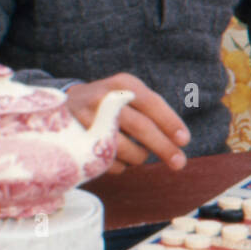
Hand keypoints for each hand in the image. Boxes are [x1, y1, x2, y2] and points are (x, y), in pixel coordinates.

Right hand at [65, 74, 190, 172]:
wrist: (65, 106)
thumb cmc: (110, 103)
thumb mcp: (128, 95)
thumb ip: (152, 111)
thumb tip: (179, 140)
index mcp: (122, 84)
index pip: (151, 102)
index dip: (170, 122)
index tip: (184, 140)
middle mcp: (103, 99)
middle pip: (140, 126)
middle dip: (163, 147)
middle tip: (179, 163)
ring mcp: (87, 120)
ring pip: (125, 148)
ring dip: (139, 157)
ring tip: (140, 154)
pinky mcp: (76, 142)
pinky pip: (108, 162)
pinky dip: (120, 165)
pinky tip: (117, 156)